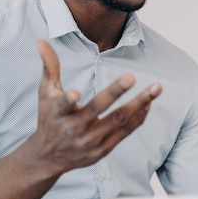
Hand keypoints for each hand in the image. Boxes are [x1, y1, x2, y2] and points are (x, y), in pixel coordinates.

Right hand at [29, 39, 162, 174]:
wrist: (48, 157)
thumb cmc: (49, 118)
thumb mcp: (45, 93)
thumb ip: (49, 67)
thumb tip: (41, 41)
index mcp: (58, 114)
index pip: (62, 105)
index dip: (68, 100)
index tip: (74, 93)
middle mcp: (74, 129)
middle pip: (98, 110)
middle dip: (115, 92)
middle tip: (131, 76)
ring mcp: (90, 142)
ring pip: (119, 121)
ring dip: (139, 104)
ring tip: (156, 88)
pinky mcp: (103, 150)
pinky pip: (125, 132)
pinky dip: (138, 117)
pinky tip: (148, 103)